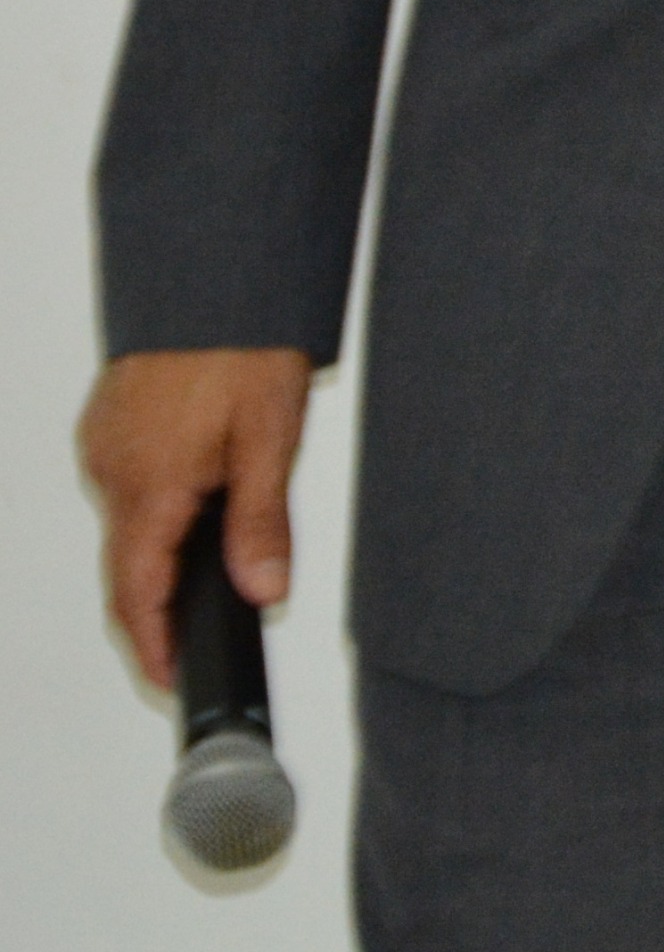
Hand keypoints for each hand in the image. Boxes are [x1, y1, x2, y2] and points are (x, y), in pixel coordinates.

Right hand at [78, 349, 310, 687]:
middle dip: (161, 604)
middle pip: (129, 563)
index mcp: (147, 486)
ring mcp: (106, 443)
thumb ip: (261, 521)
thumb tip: (263, 590)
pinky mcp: (113, 420)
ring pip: (130, 521)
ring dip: (163, 549)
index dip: (153, 647)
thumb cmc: (240, 342)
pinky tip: (196, 497)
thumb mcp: (270, 436)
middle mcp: (112, 469)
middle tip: (201, 635)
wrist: (213, 272)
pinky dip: (158, 505)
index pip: (137, 595)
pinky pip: (130, 481)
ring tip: (211, 569)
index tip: (171, 679)